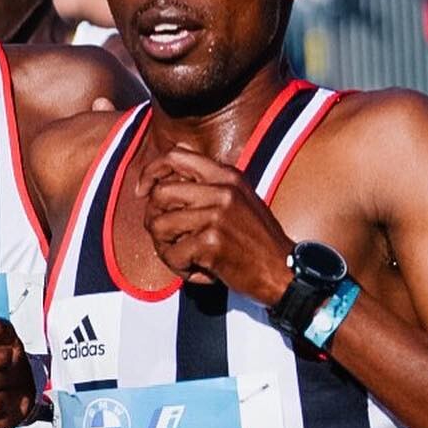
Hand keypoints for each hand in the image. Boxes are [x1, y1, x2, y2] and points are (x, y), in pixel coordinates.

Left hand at [136, 145, 293, 302]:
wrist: (284, 270)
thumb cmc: (258, 240)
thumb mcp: (239, 198)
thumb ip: (210, 182)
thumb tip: (173, 160)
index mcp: (228, 175)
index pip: (176, 156)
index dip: (151, 172)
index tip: (143, 192)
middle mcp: (223, 189)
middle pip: (160, 193)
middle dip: (154, 218)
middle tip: (166, 236)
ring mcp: (217, 214)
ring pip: (158, 224)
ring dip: (163, 246)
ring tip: (182, 256)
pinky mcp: (212, 242)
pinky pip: (172, 253)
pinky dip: (178, 267)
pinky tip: (196, 270)